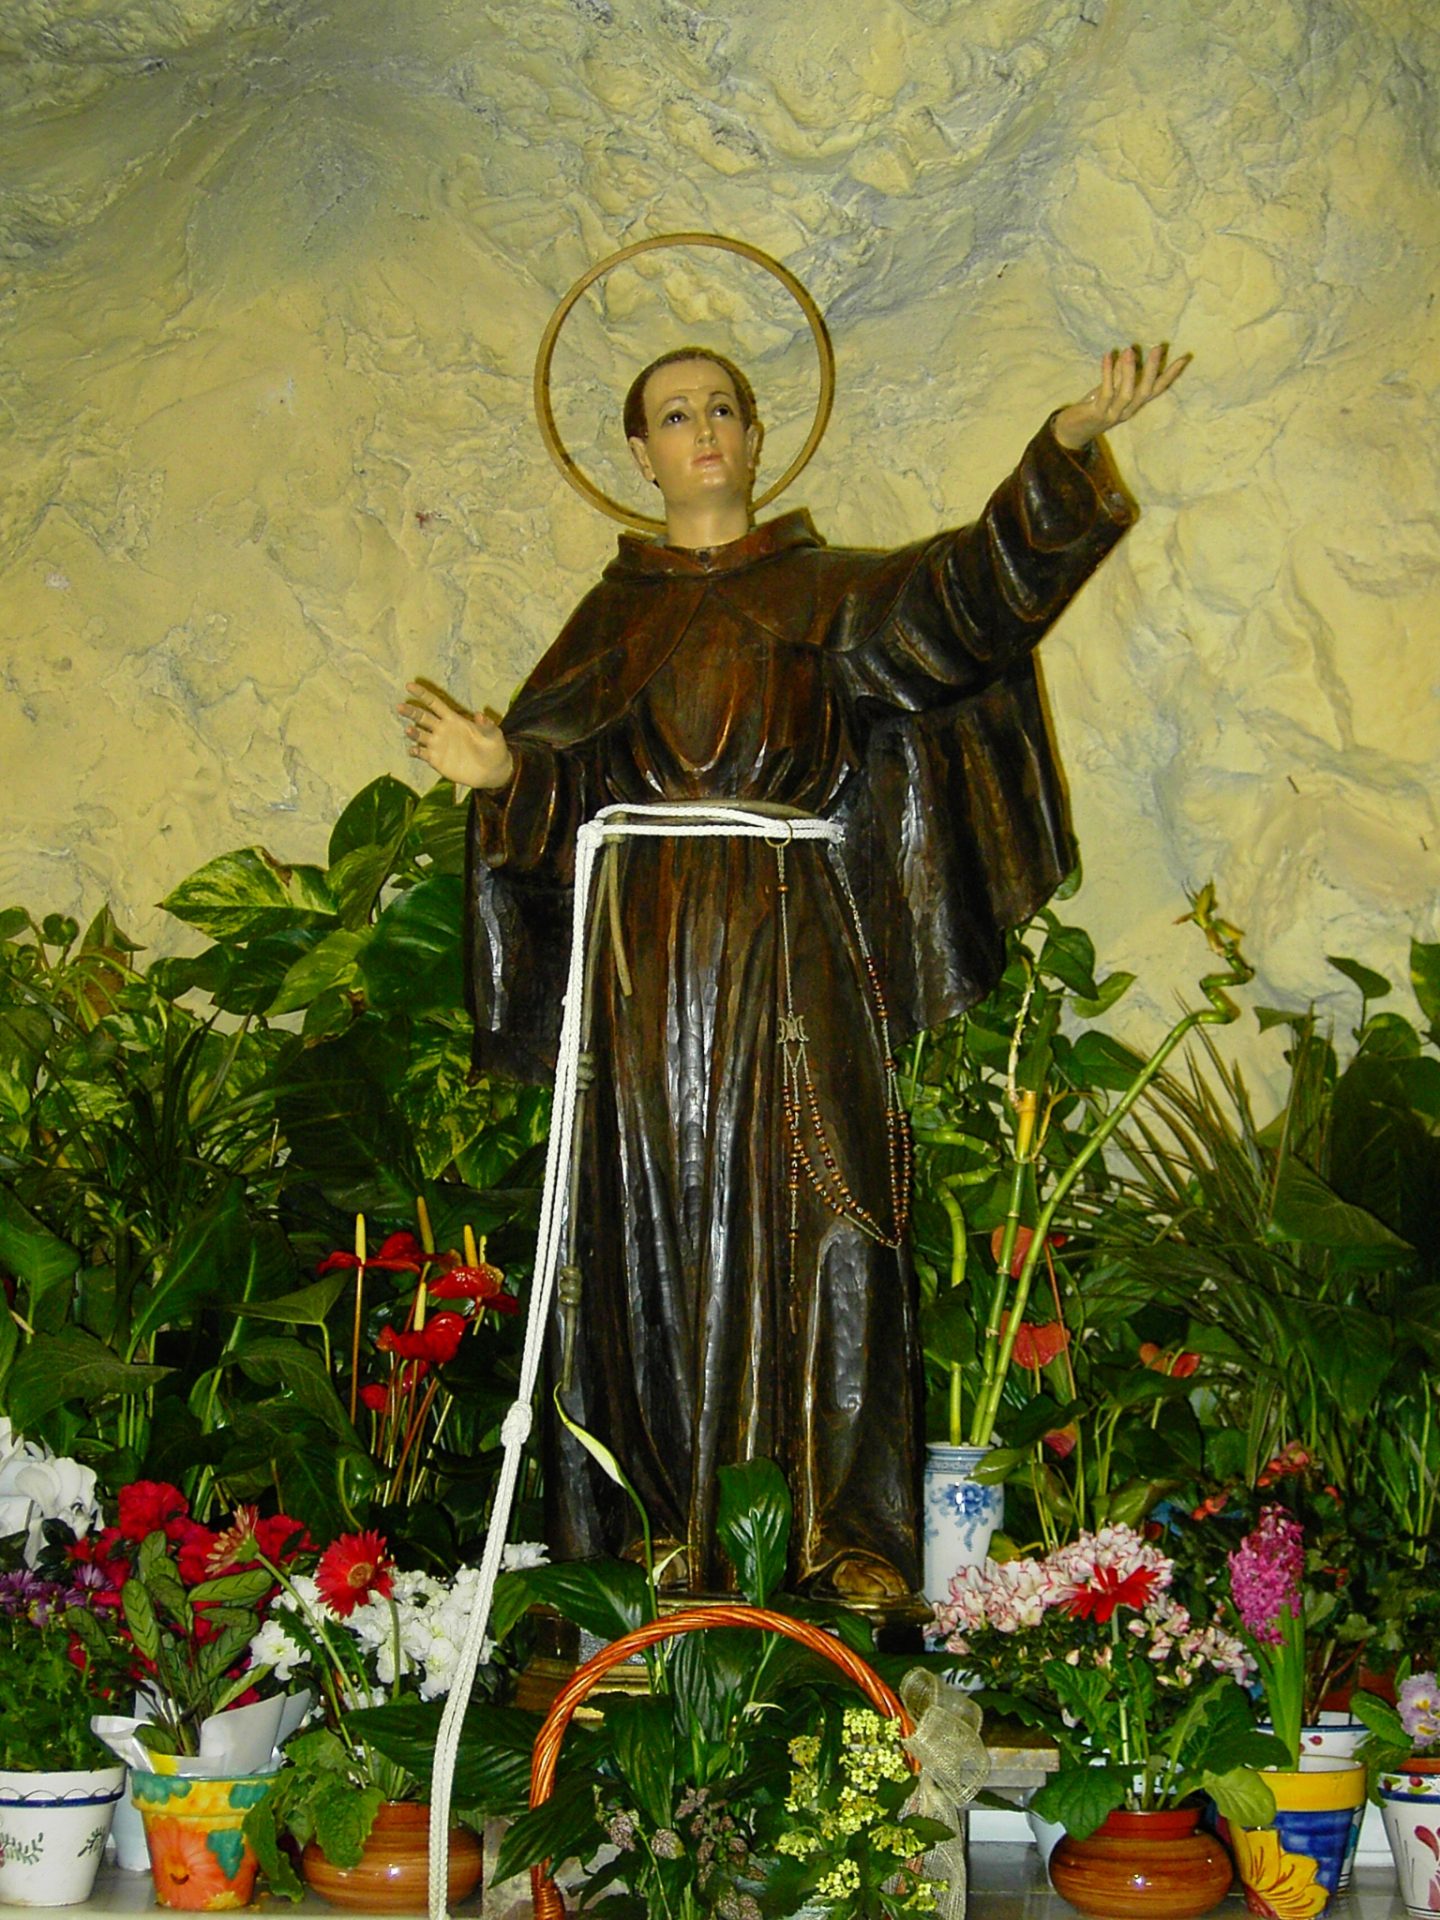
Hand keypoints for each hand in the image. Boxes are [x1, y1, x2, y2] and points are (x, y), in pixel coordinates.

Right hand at [398, 681, 513, 789]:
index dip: (422, 694)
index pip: (434, 703)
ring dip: (413, 732)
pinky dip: (415, 752)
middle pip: (422, 717)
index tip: (409, 686)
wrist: (492, 771)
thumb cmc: (494, 749)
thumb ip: (487, 725)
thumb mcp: (494, 735)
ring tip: (409, 730)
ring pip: (420, 735)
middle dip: (411, 711)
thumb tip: (480, 714)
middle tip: (400, 707)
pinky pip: (421, 754)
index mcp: (454, 720)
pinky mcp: (436, 760)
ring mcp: (438, 745)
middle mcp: (442, 730)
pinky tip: (413, 750)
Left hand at [1052, 344, 1190, 449]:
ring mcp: (1113, 414)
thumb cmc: (1094, 407)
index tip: (1185, 357)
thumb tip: (1130, 354)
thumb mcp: (1111, 389)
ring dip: (1129, 371)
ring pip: (1127, 393)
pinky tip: (1107, 357)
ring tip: (1129, 350)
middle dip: (1152, 369)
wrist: (1073, 430)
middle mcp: (1128, 410)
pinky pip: (1105, 393)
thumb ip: (1121, 376)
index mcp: (1135, 404)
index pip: (1157, 389)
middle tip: (1157, 348)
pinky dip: (1107, 374)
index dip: (1171, 374)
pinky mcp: (1097, 413)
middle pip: (1145, 391)